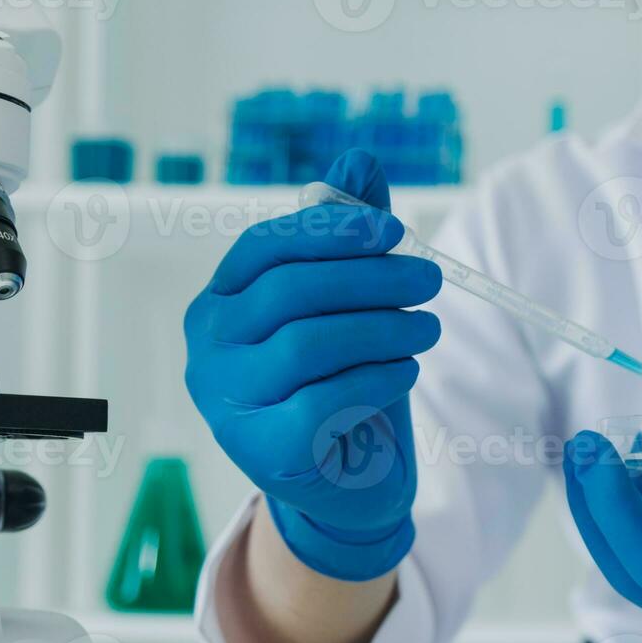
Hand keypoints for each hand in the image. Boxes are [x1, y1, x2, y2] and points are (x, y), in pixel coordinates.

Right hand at [185, 150, 442, 580]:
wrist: (347, 484)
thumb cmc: (343, 384)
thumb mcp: (350, 308)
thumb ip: (350, 238)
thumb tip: (359, 158)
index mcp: (220, 304)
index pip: (264, 248)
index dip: (330, 230)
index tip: (393, 231)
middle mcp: (210, 350)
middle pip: (290, 291)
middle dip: (371, 278)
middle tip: (431, 281)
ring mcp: (228, 403)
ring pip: (308, 344)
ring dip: (383, 328)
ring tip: (429, 328)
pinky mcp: (263, 451)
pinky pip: (324, 400)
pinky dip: (377, 377)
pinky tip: (407, 371)